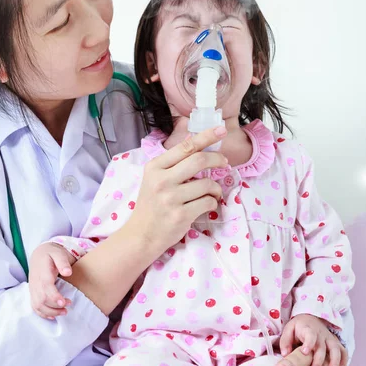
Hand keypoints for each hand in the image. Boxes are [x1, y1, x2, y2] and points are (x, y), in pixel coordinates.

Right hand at [29, 243, 73, 318]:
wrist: (39, 255)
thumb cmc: (51, 254)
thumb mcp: (58, 253)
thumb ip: (63, 262)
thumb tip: (68, 272)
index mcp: (42, 272)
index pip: (46, 286)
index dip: (54, 296)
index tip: (64, 302)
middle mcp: (36, 282)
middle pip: (41, 299)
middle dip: (55, 306)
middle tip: (69, 304)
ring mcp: (33, 289)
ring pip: (37, 305)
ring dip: (51, 312)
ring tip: (64, 311)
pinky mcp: (33, 293)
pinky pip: (34, 306)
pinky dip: (43, 314)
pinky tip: (53, 316)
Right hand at [126, 126, 226, 258]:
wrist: (141, 235)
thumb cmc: (151, 205)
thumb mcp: (154, 179)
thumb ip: (172, 164)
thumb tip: (196, 143)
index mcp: (155, 167)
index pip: (185, 147)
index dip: (206, 136)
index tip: (221, 129)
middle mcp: (162, 180)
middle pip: (199, 160)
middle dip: (217, 159)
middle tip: (224, 163)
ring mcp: (171, 198)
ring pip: (207, 184)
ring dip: (216, 188)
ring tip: (213, 193)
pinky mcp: (181, 215)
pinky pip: (208, 203)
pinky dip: (212, 203)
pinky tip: (206, 205)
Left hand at [280, 314, 347, 365]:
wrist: (311, 318)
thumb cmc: (298, 328)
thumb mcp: (289, 330)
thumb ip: (285, 341)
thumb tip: (285, 354)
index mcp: (308, 330)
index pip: (310, 335)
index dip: (308, 343)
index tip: (305, 352)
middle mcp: (320, 334)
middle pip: (321, 346)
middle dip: (319, 358)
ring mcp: (329, 339)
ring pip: (334, 348)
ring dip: (334, 359)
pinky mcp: (336, 343)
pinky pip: (342, 350)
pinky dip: (343, 359)